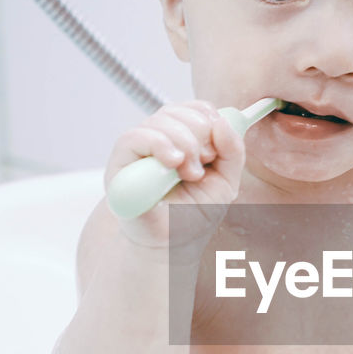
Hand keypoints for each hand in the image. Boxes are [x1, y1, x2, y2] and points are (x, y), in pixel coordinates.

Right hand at [104, 100, 244, 251]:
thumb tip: (223, 121)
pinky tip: (172, 163)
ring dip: (184, 143)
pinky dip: (159, 144)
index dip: (208, 118)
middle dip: (199, 133)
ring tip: (190, 174)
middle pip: (177, 110)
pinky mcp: (120, 163)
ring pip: (159, 120)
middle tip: (203, 164)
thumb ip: (232, 152)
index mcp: (183, 139)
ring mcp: (138, 149)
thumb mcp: (225, 182)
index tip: (216, 147)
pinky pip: (135, 137)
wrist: (171, 245)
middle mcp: (158, 139)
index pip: (194, 108)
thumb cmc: (193, 214)